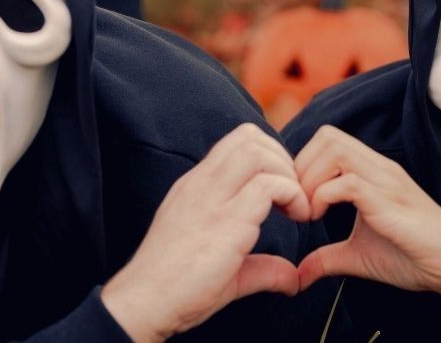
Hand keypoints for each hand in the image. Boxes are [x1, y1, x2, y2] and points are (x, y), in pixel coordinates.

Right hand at [101, 123, 310, 341]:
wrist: (143, 304)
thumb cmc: (176, 289)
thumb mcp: (226, 269)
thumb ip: (262, 266)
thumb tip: (293, 277)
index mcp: (195, 188)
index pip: (236, 142)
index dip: (270, 156)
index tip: (283, 190)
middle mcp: (201, 185)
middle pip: (249, 136)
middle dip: (283, 159)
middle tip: (294, 195)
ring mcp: (211, 199)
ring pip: (258, 152)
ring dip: (288, 174)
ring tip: (296, 207)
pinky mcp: (225, 221)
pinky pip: (268, 185)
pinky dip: (293, 195)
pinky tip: (297, 219)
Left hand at [295, 125, 440, 341]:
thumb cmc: (415, 257)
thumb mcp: (358, 257)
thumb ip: (327, 258)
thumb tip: (298, 275)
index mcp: (371, 172)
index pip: (326, 141)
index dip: (302, 165)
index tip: (296, 201)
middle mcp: (378, 168)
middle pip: (326, 135)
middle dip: (300, 166)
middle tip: (297, 203)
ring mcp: (386, 181)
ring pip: (334, 149)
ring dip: (309, 178)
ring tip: (308, 211)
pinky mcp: (389, 201)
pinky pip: (347, 181)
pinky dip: (322, 196)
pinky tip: (319, 218)